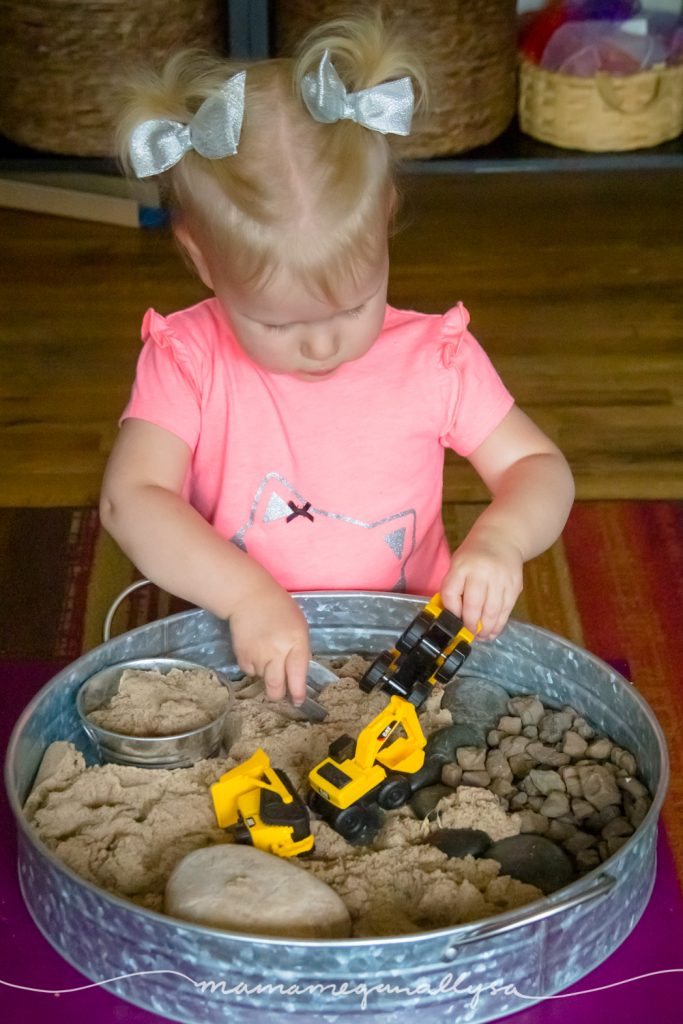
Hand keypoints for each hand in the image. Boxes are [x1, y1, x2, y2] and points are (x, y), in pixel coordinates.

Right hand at [228, 580, 310, 704]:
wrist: (249, 598)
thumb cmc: (280, 610)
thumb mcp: (299, 627)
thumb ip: (300, 650)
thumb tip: (298, 674)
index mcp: (295, 642)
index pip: (298, 674)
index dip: (298, 692)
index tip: (298, 701)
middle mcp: (276, 652)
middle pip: (276, 687)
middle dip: (279, 696)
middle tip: (281, 695)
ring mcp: (257, 655)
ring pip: (263, 680)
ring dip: (266, 674)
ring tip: (268, 655)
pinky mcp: (242, 656)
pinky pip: (250, 672)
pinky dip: (254, 667)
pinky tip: (256, 651)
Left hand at [440, 529, 523, 639]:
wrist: (502, 539)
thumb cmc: (474, 556)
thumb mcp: (458, 564)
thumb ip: (454, 587)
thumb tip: (454, 617)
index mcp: (462, 565)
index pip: (451, 592)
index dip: (451, 611)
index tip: (454, 620)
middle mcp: (481, 571)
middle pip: (473, 604)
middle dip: (470, 624)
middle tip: (469, 633)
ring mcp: (500, 578)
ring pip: (492, 610)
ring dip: (486, 628)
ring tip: (482, 637)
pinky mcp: (515, 585)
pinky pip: (506, 609)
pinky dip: (500, 623)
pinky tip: (494, 631)